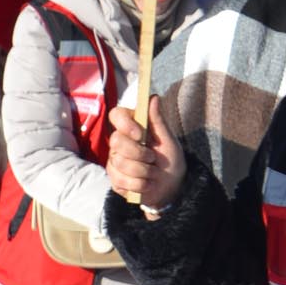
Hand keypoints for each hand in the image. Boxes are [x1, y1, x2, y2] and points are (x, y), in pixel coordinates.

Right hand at [107, 94, 185, 209]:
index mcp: (132, 127)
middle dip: (138, 153)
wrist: (171, 187)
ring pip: (120, 163)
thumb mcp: (168, 140)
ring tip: (153, 173)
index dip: (125, 124)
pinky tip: (147, 184)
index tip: (140, 134)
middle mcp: (119, 142)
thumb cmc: (170, 160)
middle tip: (153, 158)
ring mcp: (114, 161)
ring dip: (143, 171)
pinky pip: (121, 181)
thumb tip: (153, 96)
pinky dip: (139, 185)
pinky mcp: (114, 179)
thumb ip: (158, 120)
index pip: (116, 115)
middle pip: (116, 141)